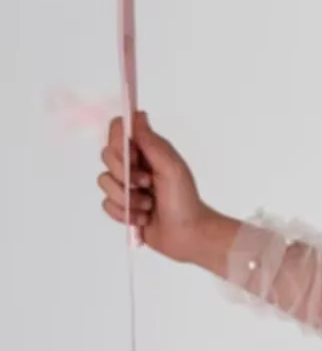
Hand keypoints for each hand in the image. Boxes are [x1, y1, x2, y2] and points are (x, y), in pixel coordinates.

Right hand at [98, 111, 214, 262]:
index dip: (119, 143)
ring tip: (148, 206)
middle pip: (106, 156)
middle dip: (124, 175)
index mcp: (148, 150)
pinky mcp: (122, 206)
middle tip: (147, 185)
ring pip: (104, 182)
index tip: (134, 158)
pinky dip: (124, 214)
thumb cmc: (185, 200)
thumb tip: (138, 114)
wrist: (187, 236)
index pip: (119, 131)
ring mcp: (127, 186)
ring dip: (127, 198)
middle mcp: (135, 164)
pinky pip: (106, 204)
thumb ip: (151, 142)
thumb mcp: (171, 168)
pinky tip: (143, 218)